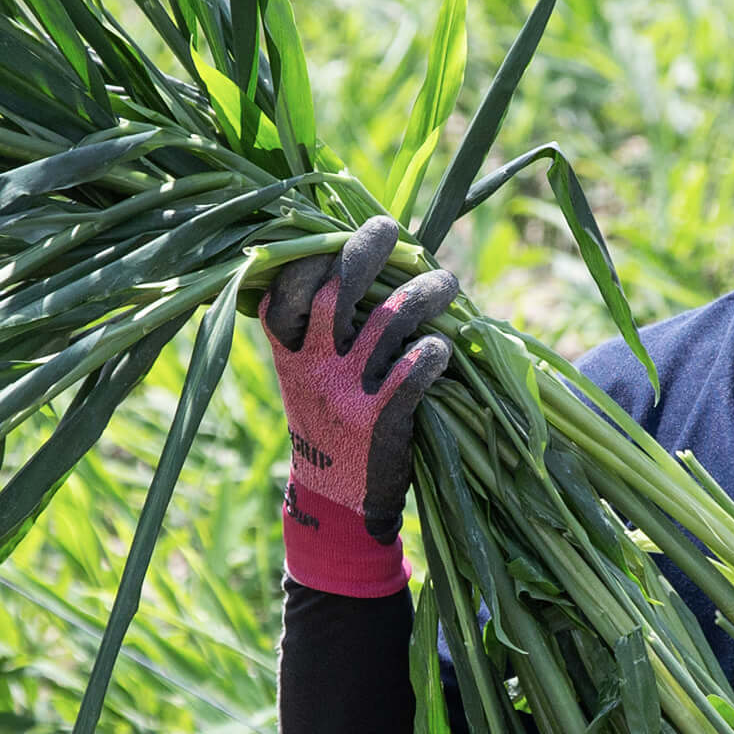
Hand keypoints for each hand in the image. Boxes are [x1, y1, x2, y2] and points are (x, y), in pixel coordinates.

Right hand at [260, 218, 458, 586]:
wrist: (336, 503)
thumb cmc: (331, 425)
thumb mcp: (308, 377)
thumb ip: (324, 331)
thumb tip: (359, 262)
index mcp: (289, 352)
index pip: (286, 289)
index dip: (310, 255)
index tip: (338, 234)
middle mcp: (313, 366)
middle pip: (335, 290)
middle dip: (364, 251)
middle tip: (390, 230)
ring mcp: (346, 392)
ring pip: (388, 320)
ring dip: (423, 293)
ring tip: (447, 283)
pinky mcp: (380, 419)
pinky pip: (413, 371)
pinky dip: (433, 352)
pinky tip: (443, 348)